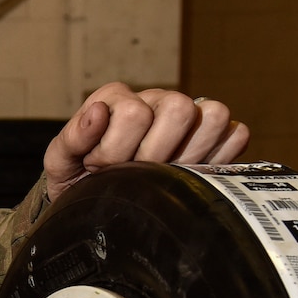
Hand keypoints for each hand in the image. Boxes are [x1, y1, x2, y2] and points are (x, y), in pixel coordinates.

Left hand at [44, 83, 248, 199]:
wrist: (97, 200)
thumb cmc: (78, 177)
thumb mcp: (61, 162)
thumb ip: (72, 138)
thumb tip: (98, 111)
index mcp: (117, 98)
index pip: (134, 114)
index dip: (114, 153)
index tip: (99, 168)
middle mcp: (156, 98)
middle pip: (179, 109)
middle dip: (153, 154)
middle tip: (133, 172)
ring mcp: (189, 116)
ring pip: (214, 117)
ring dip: (187, 156)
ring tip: (159, 174)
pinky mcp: (216, 138)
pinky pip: (237, 135)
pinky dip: (218, 159)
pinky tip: (187, 175)